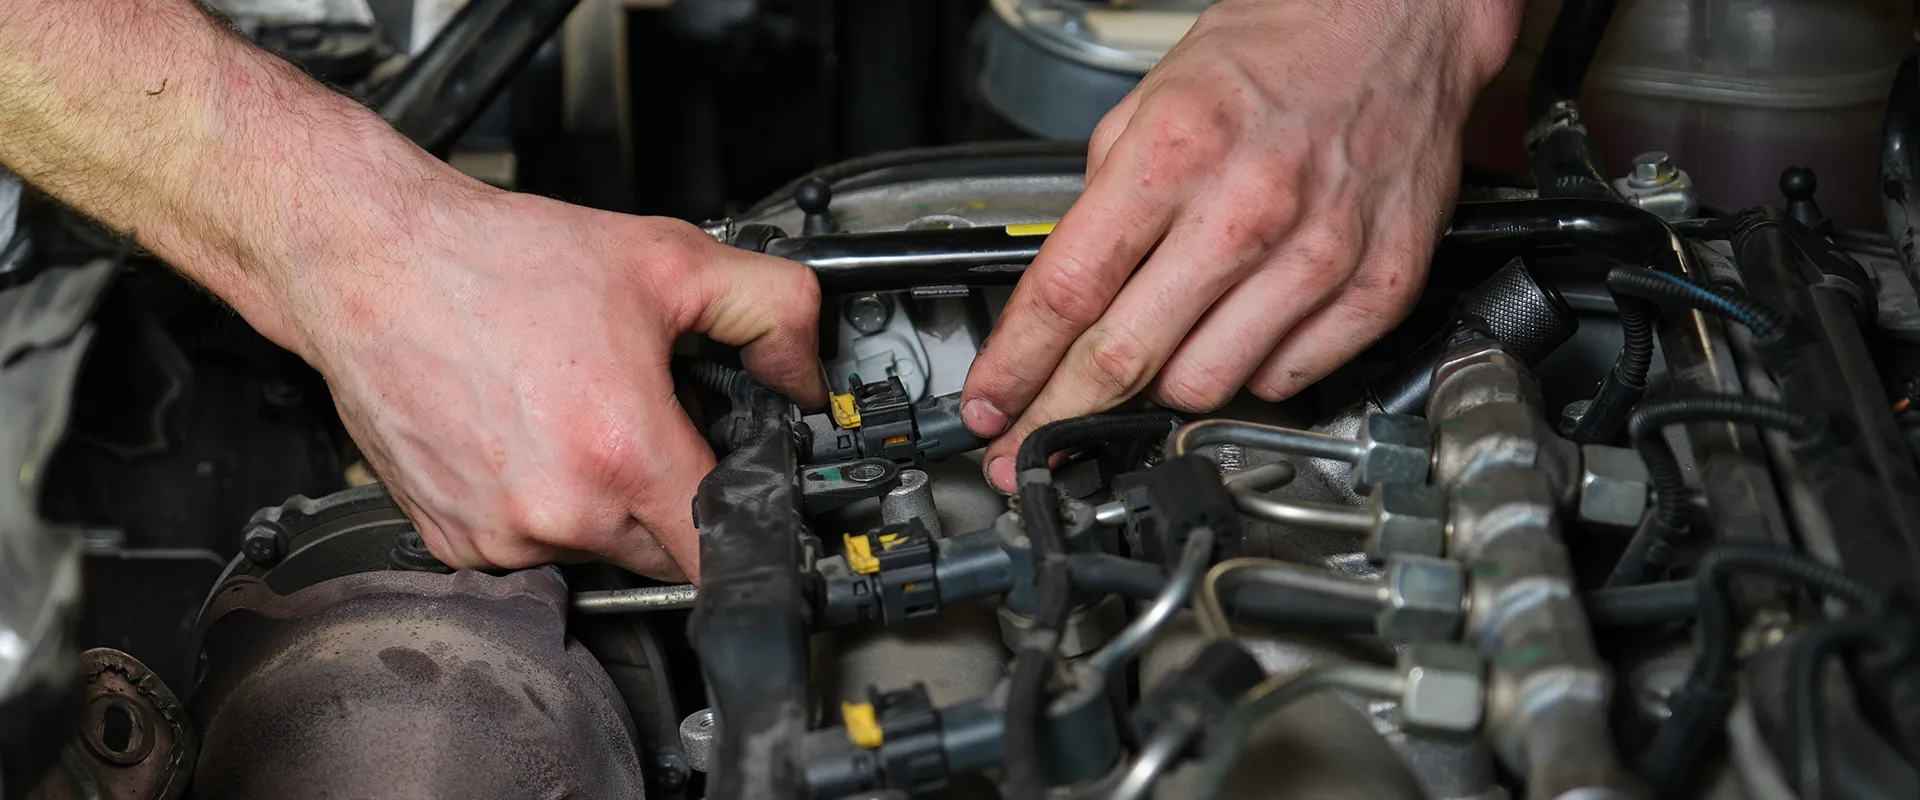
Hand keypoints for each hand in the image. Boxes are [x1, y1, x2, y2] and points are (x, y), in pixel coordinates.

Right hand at [278, 187, 823, 581]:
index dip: (746, 526)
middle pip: (661, 551)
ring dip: (601, 500)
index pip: (720, 553)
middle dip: (670, 497)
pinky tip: (524, 435)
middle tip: (642, 420)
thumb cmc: (498, 263)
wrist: (374, 263)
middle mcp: (558, 512)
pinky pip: (527, 544)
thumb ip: (773, 310)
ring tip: (572, 415)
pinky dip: (539, 503)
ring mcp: (498, 536)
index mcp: (623, 457)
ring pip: (594, 549)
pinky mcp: (450, 540)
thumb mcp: (669, 260)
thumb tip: (807, 373)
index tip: (744, 502)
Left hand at [959, 0, 1521, 490]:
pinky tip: (1245, 330)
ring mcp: (1319, 256)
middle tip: (1028, 445)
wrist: (1402, 24)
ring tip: (1163, 350)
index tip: (988, 408)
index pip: (1067, 291)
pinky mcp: (1379, 287)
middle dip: (1059, 417)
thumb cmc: (1282, 48)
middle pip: (1125, 359)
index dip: (1015, 367)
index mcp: (1175, 153)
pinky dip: (1254, 370)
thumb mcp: (1156, 95)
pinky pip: (1288, 377)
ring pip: (1205, 387)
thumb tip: (1070, 289)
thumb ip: (1105, 197)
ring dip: (1165, 388)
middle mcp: (1247, 210)